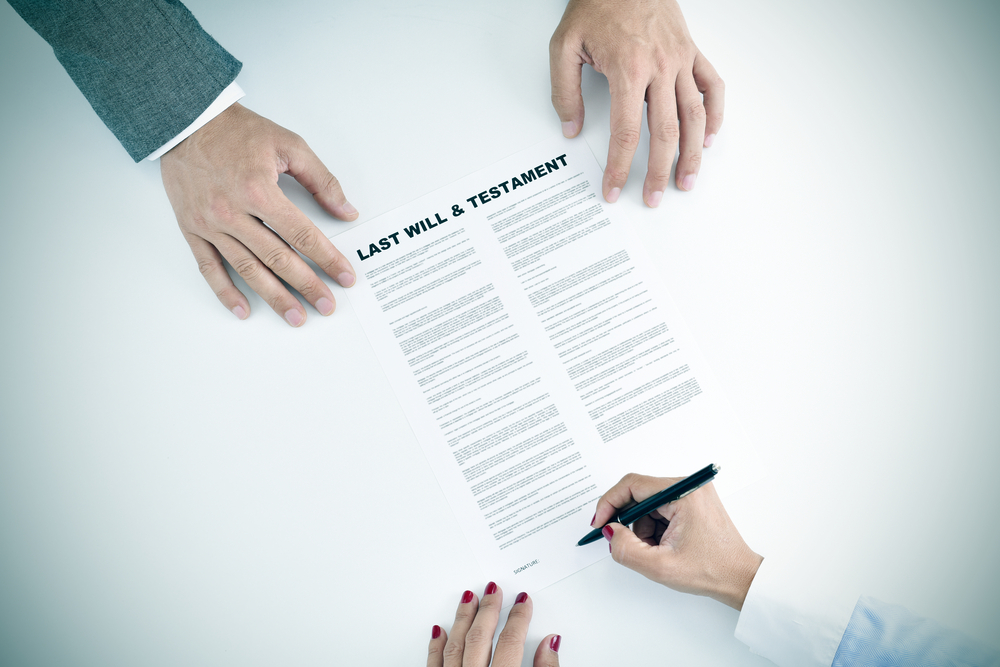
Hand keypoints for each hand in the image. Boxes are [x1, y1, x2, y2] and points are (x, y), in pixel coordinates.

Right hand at [160, 103, 358, 325]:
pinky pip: (209, 267)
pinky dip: (226, 292)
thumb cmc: (237, 130)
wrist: (186, 120)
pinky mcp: (192, 229)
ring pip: (247, 269)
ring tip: (295, 317)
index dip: (327, 259)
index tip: (344, 277)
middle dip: (307, 286)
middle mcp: (233, 212)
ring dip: (273, 297)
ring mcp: (210, 224)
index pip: (302, 235)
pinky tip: (243, 310)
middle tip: (327, 306)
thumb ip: (322, 180)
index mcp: (259, 190)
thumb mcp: (289, 144)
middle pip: (278, 258)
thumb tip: (346, 211)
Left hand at [427, 584, 560, 666]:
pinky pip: (434, 664)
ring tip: (469, 598)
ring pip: (455, 646)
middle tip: (494, 590)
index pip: (511, 643)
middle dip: (488, 610)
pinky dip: (437, 646)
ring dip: (463, 619)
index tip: (523, 602)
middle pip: (480, 639)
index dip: (519, 619)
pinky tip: (441, 630)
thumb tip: (551, 645)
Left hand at [549, 0, 723, 206]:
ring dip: (693, 153)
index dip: (620, 167)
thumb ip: (565, 92)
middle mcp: (659, 67)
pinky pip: (712, 85)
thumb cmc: (596, 4)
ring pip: (693, 115)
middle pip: (664, 132)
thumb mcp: (564, 46)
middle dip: (658, 172)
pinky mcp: (691, 51)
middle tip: (652, 198)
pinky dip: (715, 113)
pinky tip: (708, 137)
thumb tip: (570, 129)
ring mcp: (680, 59)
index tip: (613, 189)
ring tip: (687, 180)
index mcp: (628, 69)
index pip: (625, 132)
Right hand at [594, 473, 761, 609]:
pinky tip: (664, 547)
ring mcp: (691, 494)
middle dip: (629, 522)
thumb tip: (610, 531)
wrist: (741, 579)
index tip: (599, 522)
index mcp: (683, 494)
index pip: (633, 485)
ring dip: (642, 529)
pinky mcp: (692, 504)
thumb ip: (626, 549)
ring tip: (656, 552)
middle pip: (640, 495)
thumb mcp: (660, 566)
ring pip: (648, 505)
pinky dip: (654, 529)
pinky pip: (660, 511)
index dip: (609, 503)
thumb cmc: (712, 570)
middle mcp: (689, 487)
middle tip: (625, 543)